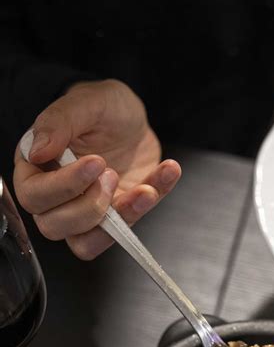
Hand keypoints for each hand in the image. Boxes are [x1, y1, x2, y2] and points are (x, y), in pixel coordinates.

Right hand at [14, 79, 180, 258]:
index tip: (96, 162)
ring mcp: (85, 214)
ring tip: (145, 189)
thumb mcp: (87, 102)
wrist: (135, 123)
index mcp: (37, 169)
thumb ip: (59, 121)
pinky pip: (124, 234)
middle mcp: (55, 198)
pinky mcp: (114, 222)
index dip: (63, 187)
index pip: (34, 196)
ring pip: (86, 244)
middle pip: (55, 226)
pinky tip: (166, 173)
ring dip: (119, 220)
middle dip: (89, 206)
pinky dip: (148, 208)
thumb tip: (37, 151)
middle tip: (112, 174)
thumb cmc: (103, 110)